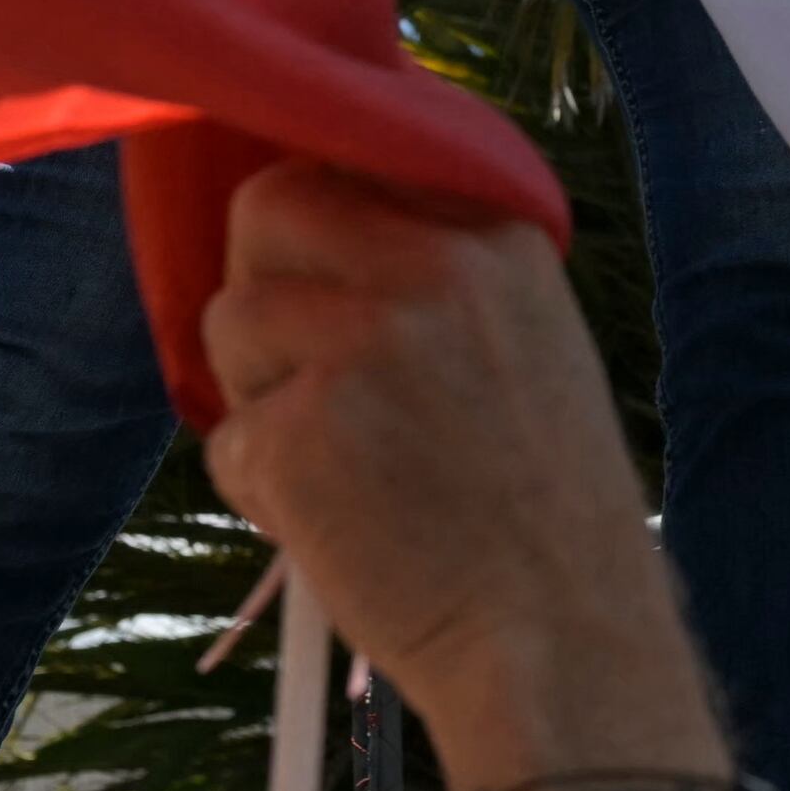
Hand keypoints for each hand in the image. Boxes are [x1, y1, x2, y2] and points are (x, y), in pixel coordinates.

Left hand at [196, 161, 727, 790]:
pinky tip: (339, 524)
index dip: (319, 211)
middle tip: (310, 365)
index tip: (329, 264)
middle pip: (268, 205)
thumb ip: (441, 267)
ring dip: (260, 394)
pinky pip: (227, 435)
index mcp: (496, 235)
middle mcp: (431, 269)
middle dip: (265, 281)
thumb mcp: (530, 342)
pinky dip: (262, 486)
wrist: (562, 645)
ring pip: (230, 320)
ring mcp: (359, 346)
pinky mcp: (297, 433)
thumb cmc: (545, 510)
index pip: (354, 145)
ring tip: (345, 462)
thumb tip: (318, 221)